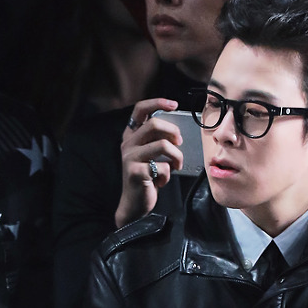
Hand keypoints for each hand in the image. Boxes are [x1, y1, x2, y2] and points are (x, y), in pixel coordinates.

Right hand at [114, 99, 183, 228]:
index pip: (140, 109)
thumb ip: (156, 140)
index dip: (157, 103)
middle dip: (173, 132)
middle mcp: (128, 145)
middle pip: (154, 124)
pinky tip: (161, 181)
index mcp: (131, 136)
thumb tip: (176, 132)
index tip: (174, 105)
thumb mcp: (149, 155)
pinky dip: (168, 174)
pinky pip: (162, 166)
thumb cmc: (146, 178)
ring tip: (176, 166)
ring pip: (162, 145)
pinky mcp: (136, 172)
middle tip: (179, 143)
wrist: (135, 204)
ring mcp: (130, 158)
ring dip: (176, 156)